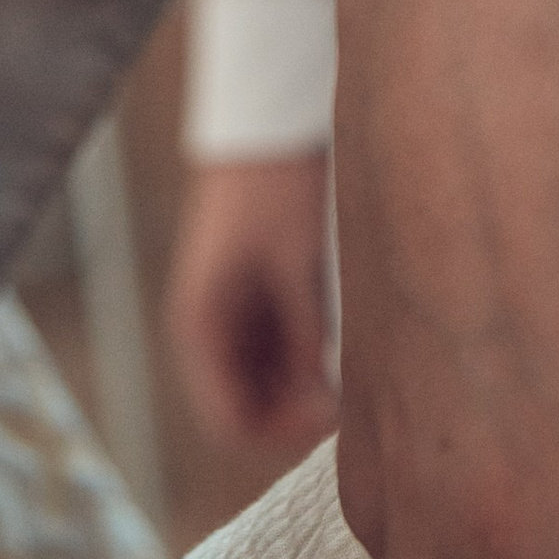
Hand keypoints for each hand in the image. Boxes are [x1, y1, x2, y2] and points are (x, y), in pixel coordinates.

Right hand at [164, 150, 339, 455]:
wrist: (266, 121)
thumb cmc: (278, 187)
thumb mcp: (298, 265)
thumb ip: (305, 338)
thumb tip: (325, 405)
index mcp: (201, 328)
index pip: (231, 422)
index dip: (282, 437)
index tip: (337, 424)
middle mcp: (206, 329)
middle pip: (245, 408)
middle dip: (294, 418)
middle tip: (355, 409)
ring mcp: (228, 313)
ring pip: (261, 382)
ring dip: (300, 392)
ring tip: (358, 382)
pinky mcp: (251, 293)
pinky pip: (272, 350)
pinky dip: (303, 361)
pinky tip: (346, 352)